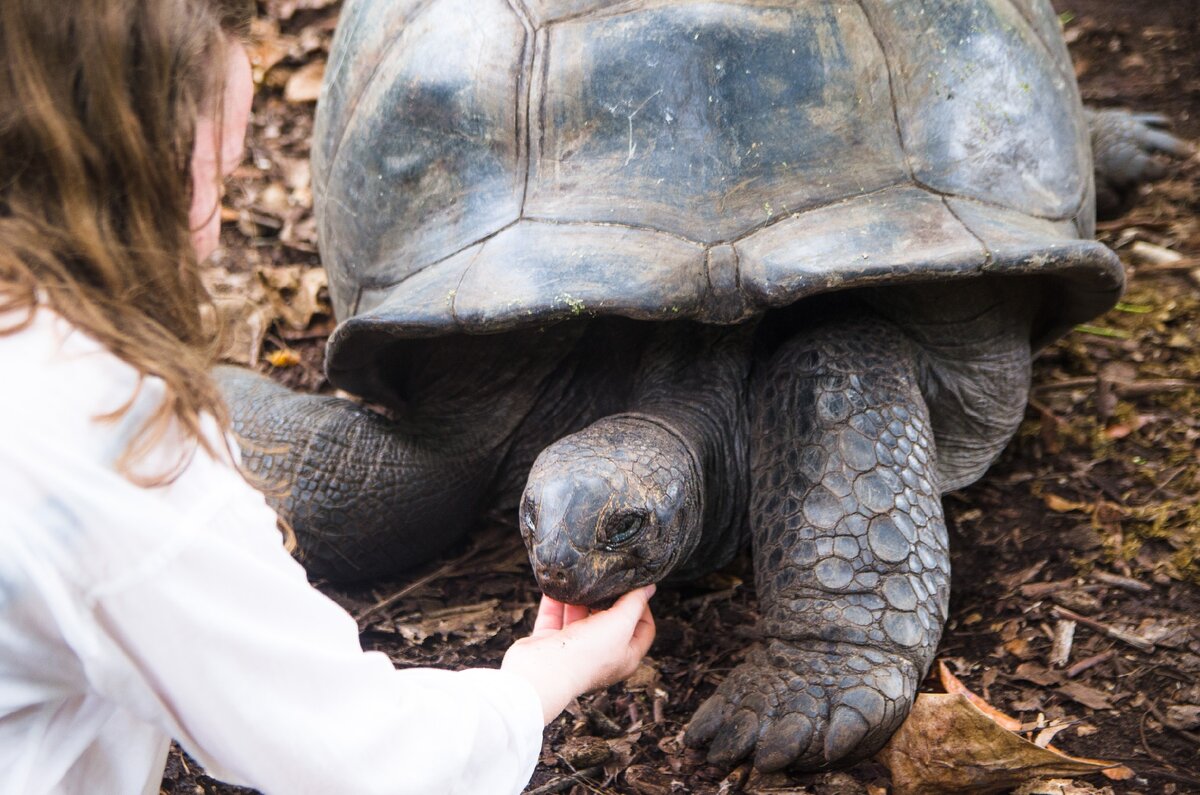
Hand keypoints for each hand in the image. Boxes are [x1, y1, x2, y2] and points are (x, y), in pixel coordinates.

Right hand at [502, 585, 655, 724]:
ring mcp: (573, 650)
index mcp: (625, 657)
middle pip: (609, 621)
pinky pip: (554, 617)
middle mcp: (600, 655)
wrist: (543, 672)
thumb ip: (635, 603)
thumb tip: (649, 588)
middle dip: (606, 599)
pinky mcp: (549, 643)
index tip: (634, 588)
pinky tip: (558, 586)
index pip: (643, 629)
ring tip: (582, 580)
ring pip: (579, 618)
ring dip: (579, 599)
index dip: (642, 607)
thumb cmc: (587, 654)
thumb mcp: (621, 624)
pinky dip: (555, 602)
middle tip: (606, 579)